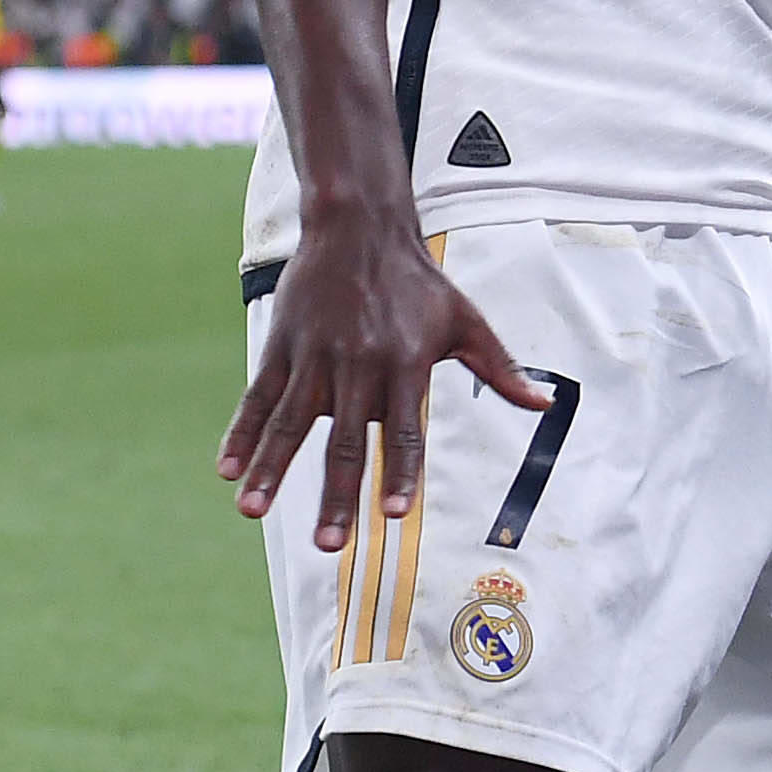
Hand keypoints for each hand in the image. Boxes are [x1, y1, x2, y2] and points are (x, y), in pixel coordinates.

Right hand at [221, 212, 549, 548]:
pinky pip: (258, 397)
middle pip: (344, 441)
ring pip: (289, 423)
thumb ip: (500, 368)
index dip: (399, 470)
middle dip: (336, 495)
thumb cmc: (417, 281)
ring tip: (252, 510)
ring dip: (272, 469)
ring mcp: (315, 356)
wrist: (359, 226)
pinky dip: (241, 433)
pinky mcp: (282, 346)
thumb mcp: (466, 319)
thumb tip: (544, 402)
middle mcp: (358, 364)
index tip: (393, 512)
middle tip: (329, 545)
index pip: (403, 429)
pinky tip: (228, 469)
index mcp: (404, 364)